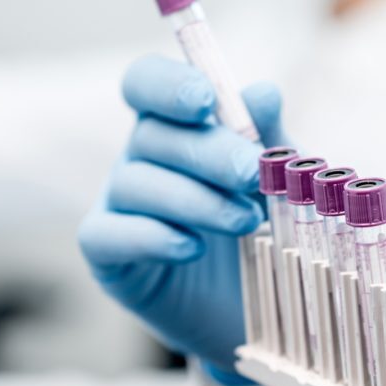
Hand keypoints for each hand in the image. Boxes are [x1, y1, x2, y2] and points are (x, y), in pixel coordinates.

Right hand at [78, 55, 286, 385]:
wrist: (258, 303)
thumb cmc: (265, 227)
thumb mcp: (278, 180)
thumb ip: (269, 138)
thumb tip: (262, 93)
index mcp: (175, 124)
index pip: (147, 82)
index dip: (168, 85)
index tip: (206, 103)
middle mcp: (139, 156)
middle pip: (151, 134)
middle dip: (207, 152)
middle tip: (252, 175)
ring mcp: (117, 204)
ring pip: (135, 183)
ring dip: (194, 199)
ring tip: (245, 222)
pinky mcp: (107, 255)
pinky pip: (107, 234)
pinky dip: (151, 237)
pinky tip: (192, 248)